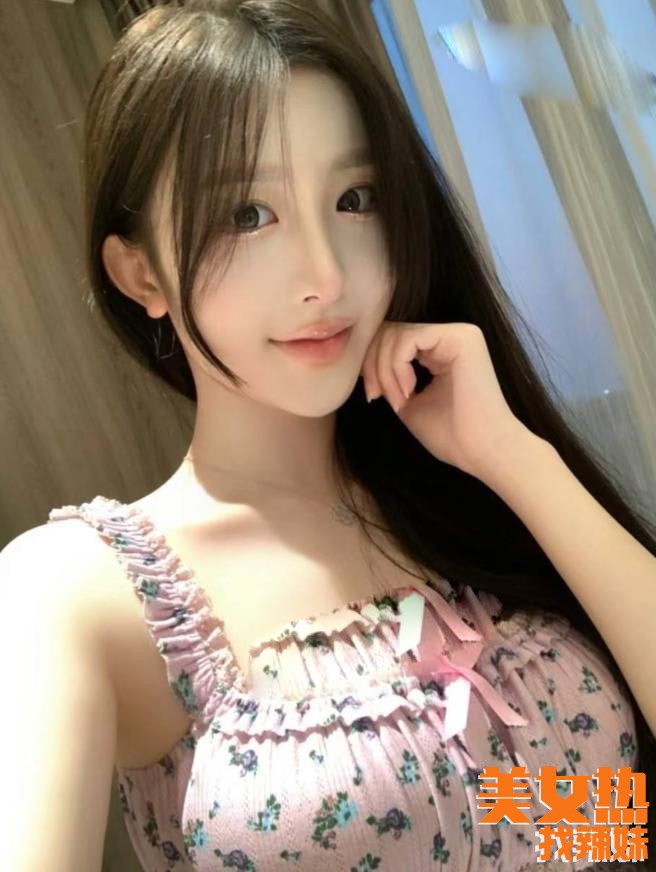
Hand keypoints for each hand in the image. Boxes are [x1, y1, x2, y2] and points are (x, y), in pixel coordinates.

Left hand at [360, 320, 535, 479]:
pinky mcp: (462, 337)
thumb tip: (363, 359)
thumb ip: (390, 376)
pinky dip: (397, 366)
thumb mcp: (407, 400)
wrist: (483, 451)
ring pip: (396, 334)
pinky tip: (409, 391)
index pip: (392, 340)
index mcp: (440, 350)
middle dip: (374, 366)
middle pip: (390, 332)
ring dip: (384, 371)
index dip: (372, 365)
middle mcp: (450, 336)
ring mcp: (459, 333)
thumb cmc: (450, 435)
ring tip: (398, 400)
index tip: (373, 397)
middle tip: (377, 397)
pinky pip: (407, 339)